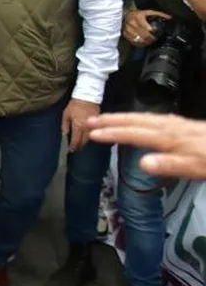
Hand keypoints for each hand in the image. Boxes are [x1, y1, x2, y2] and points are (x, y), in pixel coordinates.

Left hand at [62, 98, 99, 151]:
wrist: (87, 96)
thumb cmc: (75, 105)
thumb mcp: (66, 114)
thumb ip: (65, 125)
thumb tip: (64, 134)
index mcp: (78, 126)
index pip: (76, 140)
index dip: (73, 146)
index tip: (71, 150)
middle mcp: (87, 128)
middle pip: (84, 141)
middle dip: (80, 146)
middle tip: (76, 149)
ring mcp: (93, 125)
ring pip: (90, 137)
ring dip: (85, 142)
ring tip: (80, 144)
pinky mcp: (98, 122)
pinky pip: (94, 131)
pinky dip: (90, 135)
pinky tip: (87, 136)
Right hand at [88, 112, 205, 179]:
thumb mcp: (196, 168)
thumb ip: (170, 165)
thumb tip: (142, 163)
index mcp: (170, 138)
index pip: (135, 134)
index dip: (113, 133)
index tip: (93, 133)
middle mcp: (172, 128)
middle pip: (137, 121)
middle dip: (112, 120)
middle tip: (90, 120)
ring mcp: (179, 125)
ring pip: (146, 117)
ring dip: (124, 117)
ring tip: (107, 118)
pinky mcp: (186, 127)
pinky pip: (156, 119)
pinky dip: (141, 118)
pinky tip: (142, 121)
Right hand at [123, 8, 171, 47]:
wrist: (126, 15)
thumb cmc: (138, 14)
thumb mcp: (148, 12)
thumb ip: (159, 14)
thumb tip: (169, 17)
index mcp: (138, 17)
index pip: (146, 27)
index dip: (152, 32)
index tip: (156, 34)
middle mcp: (132, 23)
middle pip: (143, 34)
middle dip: (150, 38)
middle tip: (154, 39)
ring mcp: (127, 29)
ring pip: (138, 39)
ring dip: (145, 42)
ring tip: (149, 42)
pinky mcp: (125, 34)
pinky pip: (133, 41)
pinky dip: (139, 44)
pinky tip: (143, 44)